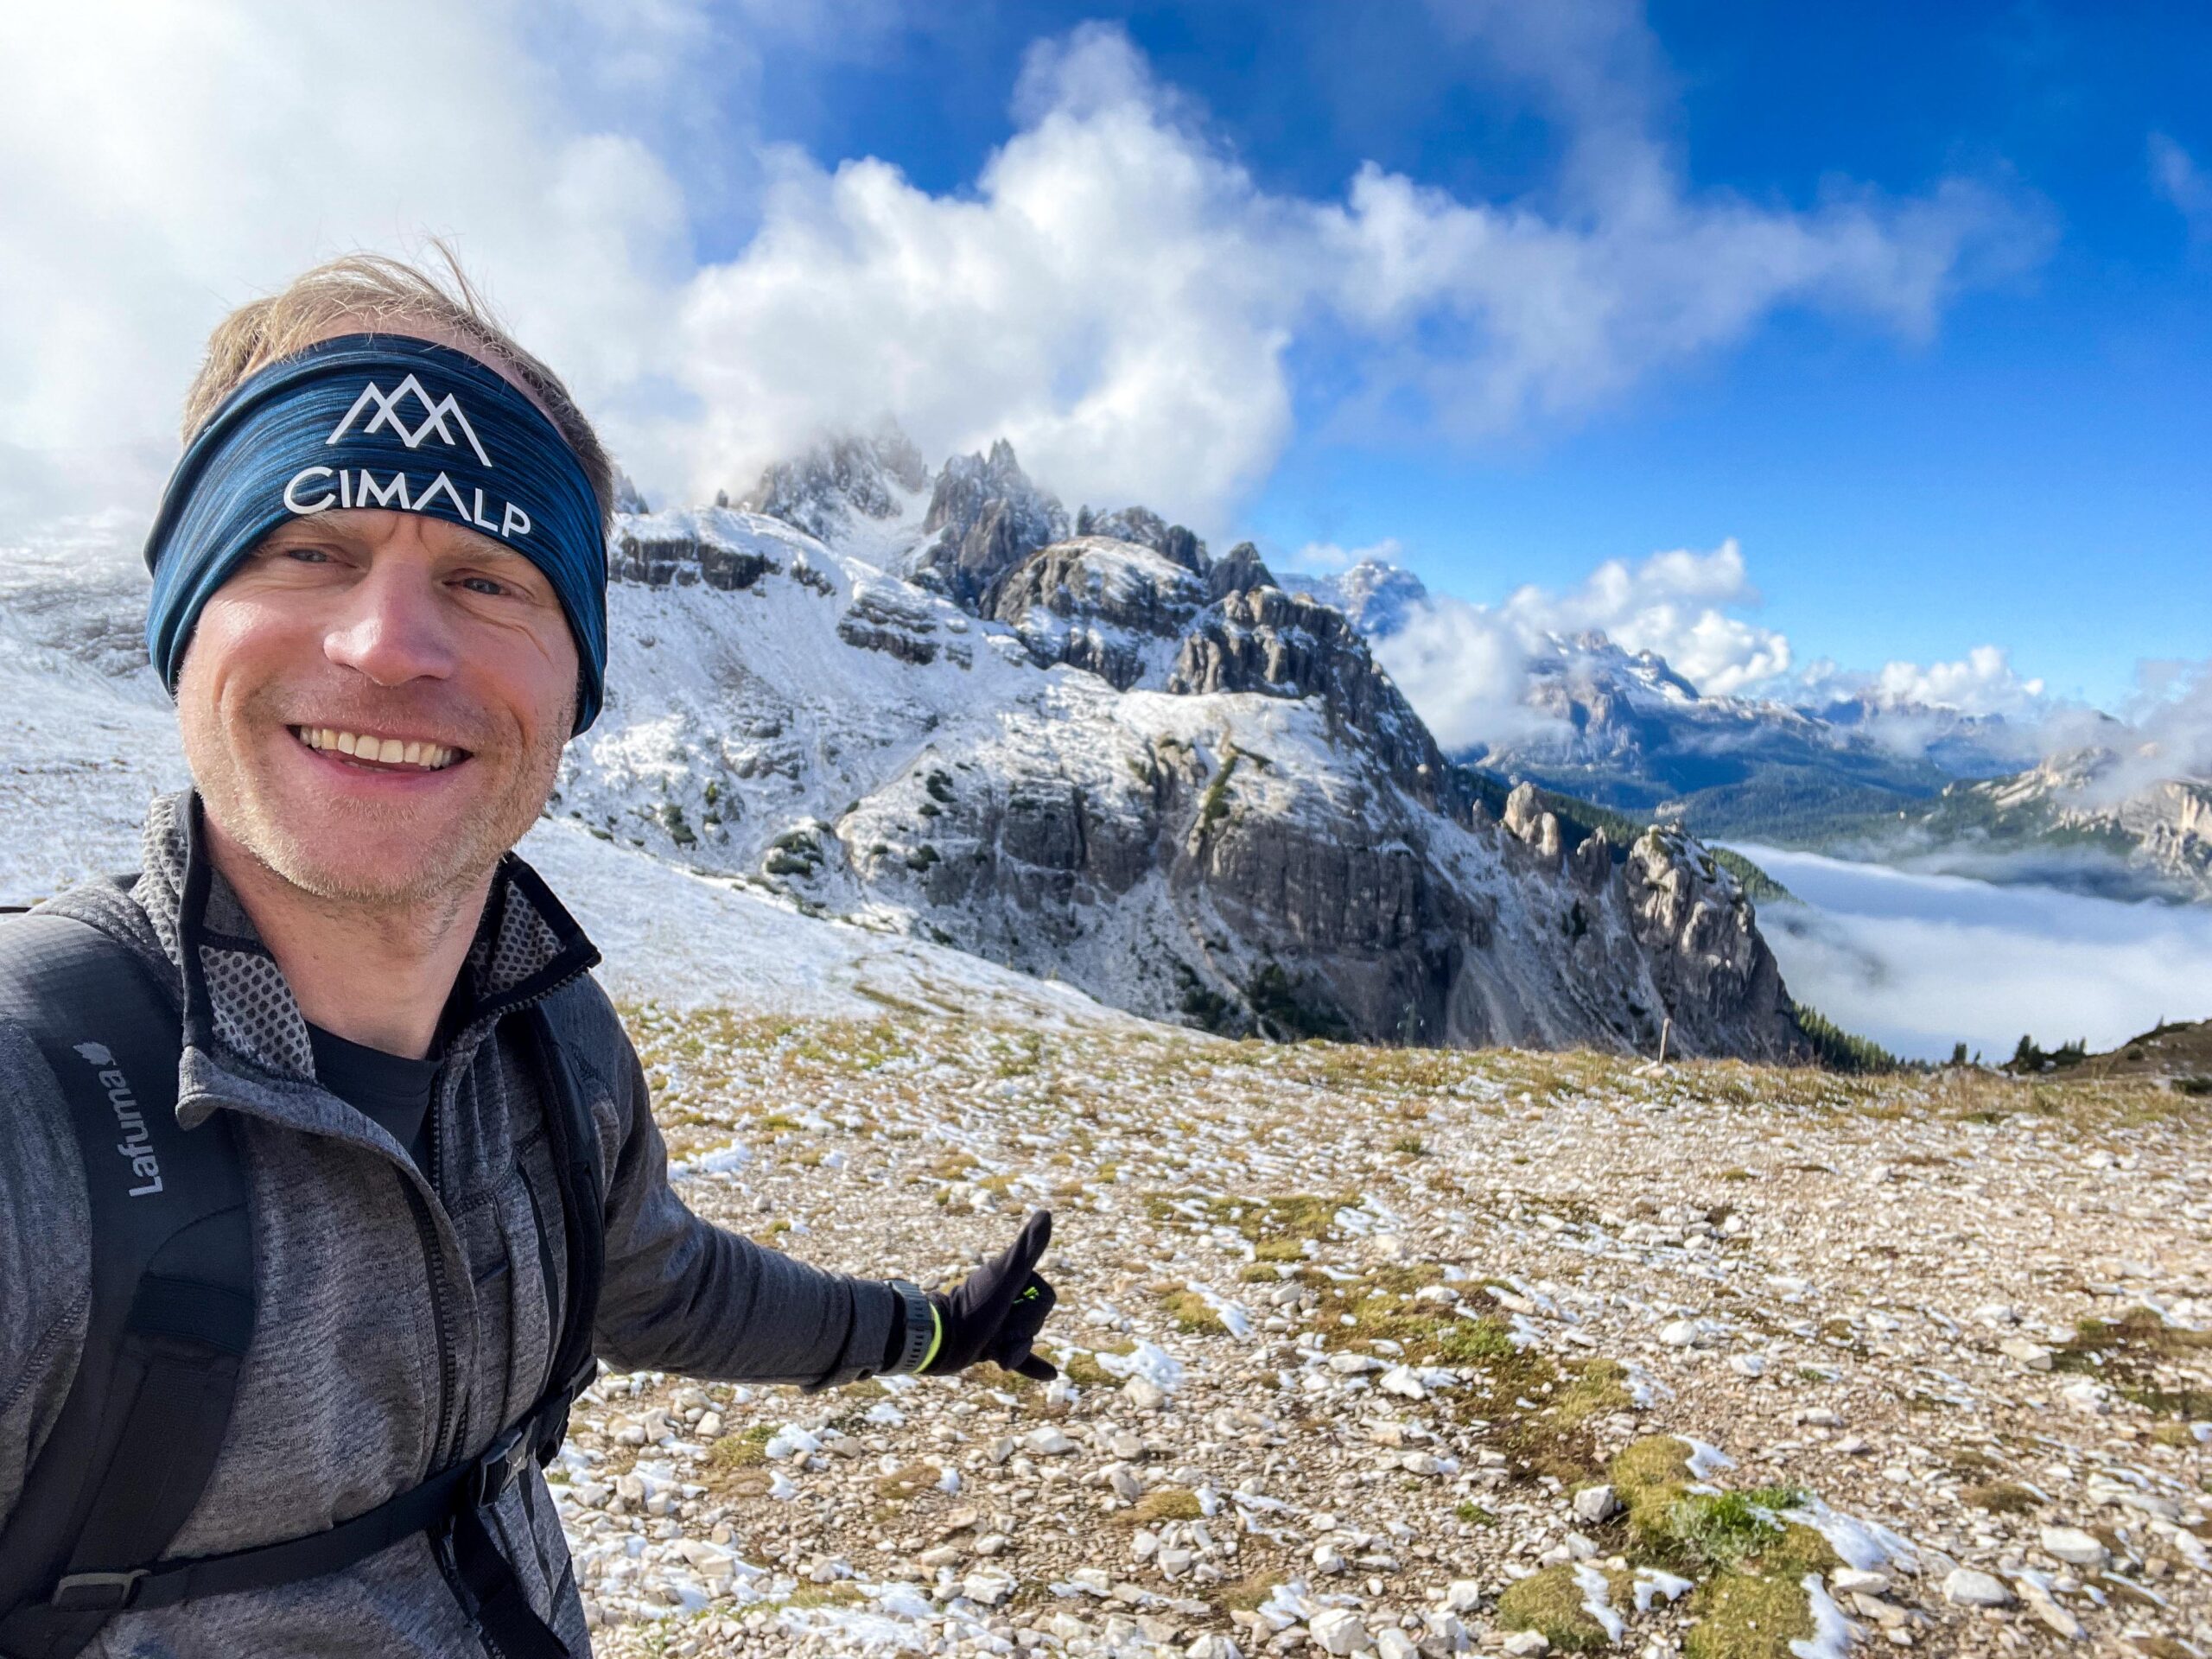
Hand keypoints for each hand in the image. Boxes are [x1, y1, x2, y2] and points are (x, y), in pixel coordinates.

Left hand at [924, 1210, 1058, 1380]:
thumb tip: (1046, 1212)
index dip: (1033, 1311)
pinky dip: (1033, 1363)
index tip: (1010, 1310)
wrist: (937, 1341)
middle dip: (1023, 1331)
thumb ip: (1027, 1249)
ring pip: (1029, 1339)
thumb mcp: (1005, 1277)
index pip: (1047, 1299)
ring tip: (996, 1352)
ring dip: (1017, 1350)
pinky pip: (1022, 1356)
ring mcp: (1000, 1320)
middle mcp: (1007, 1295)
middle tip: (998, 1331)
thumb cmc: (973, 1309)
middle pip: (1038, 1319)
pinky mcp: (993, 1344)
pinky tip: (1049, 1375)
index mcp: (1013, 1276)